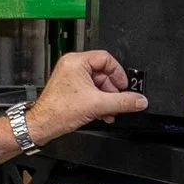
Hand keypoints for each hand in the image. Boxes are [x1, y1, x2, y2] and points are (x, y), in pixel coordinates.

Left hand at [27, 49, 148, 142]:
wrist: (43, 125)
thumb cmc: (58, 111)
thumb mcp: (98, 105)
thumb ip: (122, 101)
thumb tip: (139, 100)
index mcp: (76, 61)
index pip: (106, 59)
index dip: (118, 73)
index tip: (124, 86)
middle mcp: (72, 66)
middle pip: (103, 73)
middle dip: (112, 90)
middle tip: (119, 101)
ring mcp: (71, 77)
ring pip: (98, 84)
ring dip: (107, 99)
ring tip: (111, 111)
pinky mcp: (70, 89)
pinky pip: (91, 91)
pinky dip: (99, 101)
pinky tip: (103, 113)